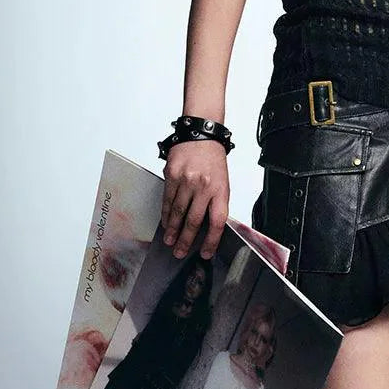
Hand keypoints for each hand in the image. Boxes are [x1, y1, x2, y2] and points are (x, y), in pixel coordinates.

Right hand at [161, 139, 229, 259]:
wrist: (202, 135)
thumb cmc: (213, 160)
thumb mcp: (223, 182)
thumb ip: (215, 203)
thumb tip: (208, 228)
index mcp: (220, 190)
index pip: (216, 221)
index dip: (211, 240)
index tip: (205, 252)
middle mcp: (203, 186)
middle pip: (193, 220)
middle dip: (186, 240)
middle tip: (180, 252)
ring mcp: (186, 180)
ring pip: (177, 212)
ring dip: (173, 230)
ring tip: (170, 242)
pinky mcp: (172, 175)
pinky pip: (167, 200)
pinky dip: (166, 214)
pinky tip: (165, 223)